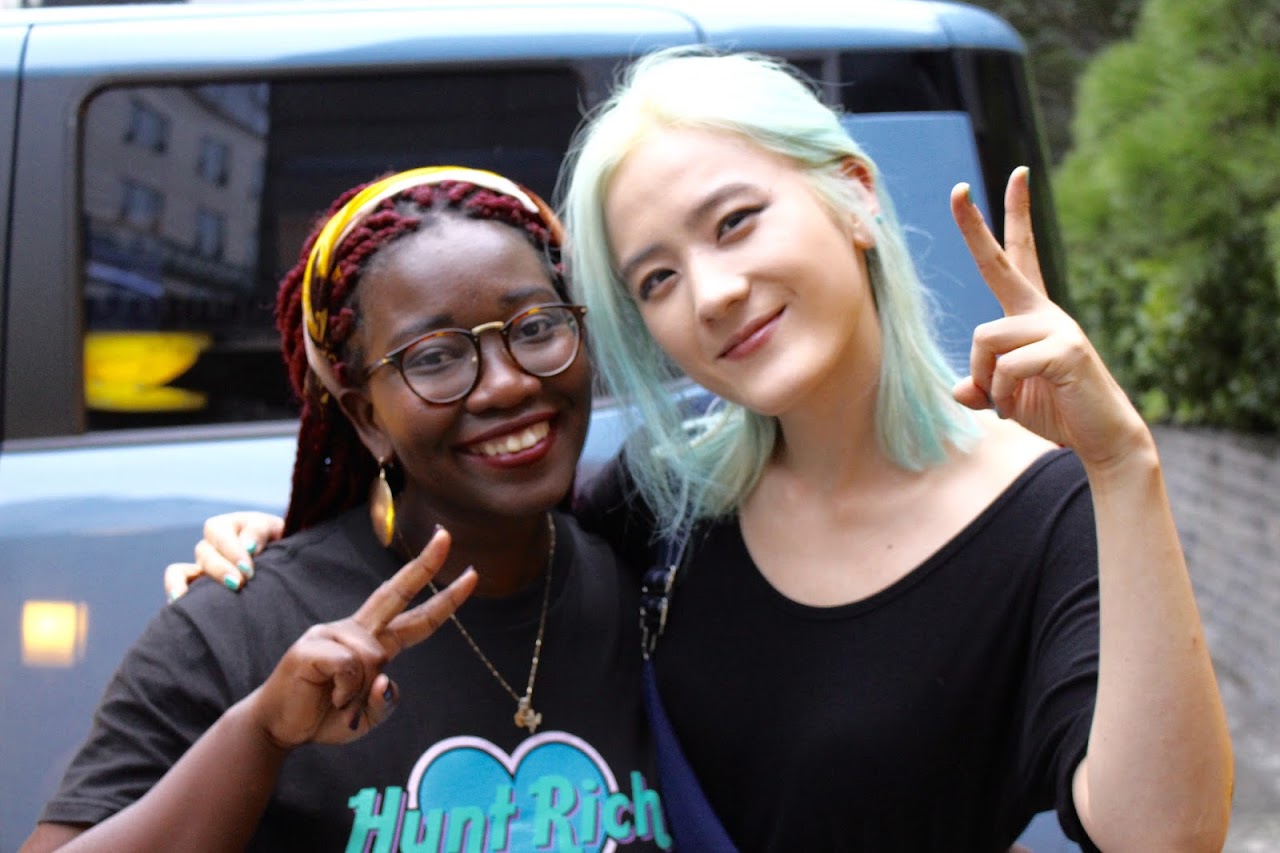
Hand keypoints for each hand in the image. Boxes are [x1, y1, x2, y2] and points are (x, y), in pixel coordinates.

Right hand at [164, 511, 284, 599]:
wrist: (279, 559)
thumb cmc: (275, 540)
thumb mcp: (272, 529)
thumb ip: (259, 531)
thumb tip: (247, 546)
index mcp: (227, 525)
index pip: (219, 532)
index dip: (232, 551)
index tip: (248, 570)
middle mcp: (210, 545)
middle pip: (204, 553)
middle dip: (220, 569)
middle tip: (239, 583)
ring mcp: (201, 565)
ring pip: (182, 570)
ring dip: (191, 583)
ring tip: (199, 597)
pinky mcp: (198, 584)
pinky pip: (177, 583)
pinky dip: (174, 590)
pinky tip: (178, 603)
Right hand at [246, 527, 476, 748]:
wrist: (279, 727)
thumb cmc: (325, 716)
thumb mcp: (368, 718)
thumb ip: (386, 702)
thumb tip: (387, 679)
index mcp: (374, 643)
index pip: (417, 619)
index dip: (446, 600)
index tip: (472, 575)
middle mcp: (355, 631)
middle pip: (395, 592)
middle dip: (423, 565)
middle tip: (447, 536)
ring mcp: (331, 634)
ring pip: (374, 655)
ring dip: (362, 691)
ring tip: (341, 703)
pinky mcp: (310, 646)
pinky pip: (349, 665)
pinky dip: (347, 691)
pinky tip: (330, 696)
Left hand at [949, 167, 1149, 469]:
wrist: (1103, 439)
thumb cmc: (1055, 412)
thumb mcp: (1006, 400)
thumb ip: (980, 389)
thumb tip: (957, 390)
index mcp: (1030, 314)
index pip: (1014, 258)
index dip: (1004, 221)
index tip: (1002, 180)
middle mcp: (1044, 312)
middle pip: (1001, 262)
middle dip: (974, 227)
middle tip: (956, 189)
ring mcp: (1057, 327)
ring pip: (985, 339)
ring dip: (984, 378)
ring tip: (1005, 402)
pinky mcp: (1066, 349)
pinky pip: (1006, 366)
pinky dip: (1001, 394)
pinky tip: (1017, 408)